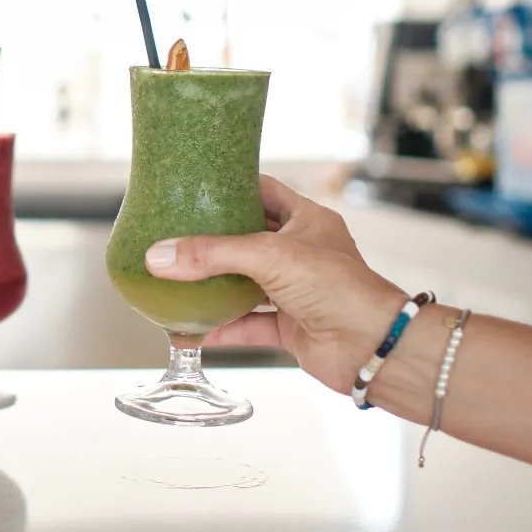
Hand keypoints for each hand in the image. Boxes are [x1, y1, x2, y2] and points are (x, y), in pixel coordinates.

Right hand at [144, 175, 408, 394]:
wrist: (373, 347)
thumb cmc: (340, 288)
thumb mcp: (269, 257)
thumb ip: (212, 254)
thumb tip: (159, 256)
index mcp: (307, 220)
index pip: (265, 191)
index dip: (233, 185)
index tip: (197, 184)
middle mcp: (302, 253)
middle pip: (248, 238)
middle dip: (214, 239)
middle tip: (176, 231)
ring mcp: (296, 291)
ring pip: (246, 283)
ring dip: (215, 285)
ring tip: (176, 278)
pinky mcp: (291, 326)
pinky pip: (249, 324)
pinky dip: (223, 326)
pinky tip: (194, 328)